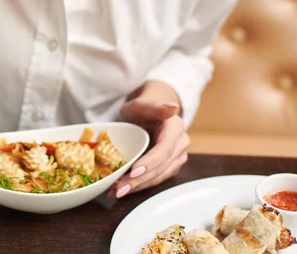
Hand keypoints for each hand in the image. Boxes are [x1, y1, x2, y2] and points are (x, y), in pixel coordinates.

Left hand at [109, 82, 189, 197]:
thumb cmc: (141, 109)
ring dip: (137, 186)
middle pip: (161, 167)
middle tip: (118, 188)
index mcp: (176, 128)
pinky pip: (155, 179)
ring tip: (116, 191)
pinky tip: (121, 189)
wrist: (148, 114)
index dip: (150, 162)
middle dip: (139, 180)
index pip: (164, 149)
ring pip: (158, 177)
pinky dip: (139, 185)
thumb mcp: (141, 104)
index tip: (133, 172)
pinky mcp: (170, 167)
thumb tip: (173, 107)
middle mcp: (180, 144)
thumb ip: (154, 106)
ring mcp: (177, 158)